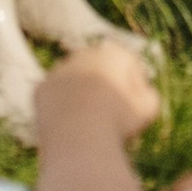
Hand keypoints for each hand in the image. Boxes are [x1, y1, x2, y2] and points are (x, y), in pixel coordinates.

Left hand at [37, 36, 161, 146]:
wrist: (78, 137)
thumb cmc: (117, 122)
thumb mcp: (148, 109)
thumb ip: (149, 94)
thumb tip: (143, 91)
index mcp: (114, 54)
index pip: (128, 65)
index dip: (134, 86)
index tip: (134, 108)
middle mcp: (85, 54)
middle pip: (99, 69)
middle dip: (105, 85)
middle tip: (110, 112)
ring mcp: (60, 69)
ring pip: (74, 80)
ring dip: (81, 94)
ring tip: (89, 120)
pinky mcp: (42, 87)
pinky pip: (54, 96)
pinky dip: (61, 107)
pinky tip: (69, 124)